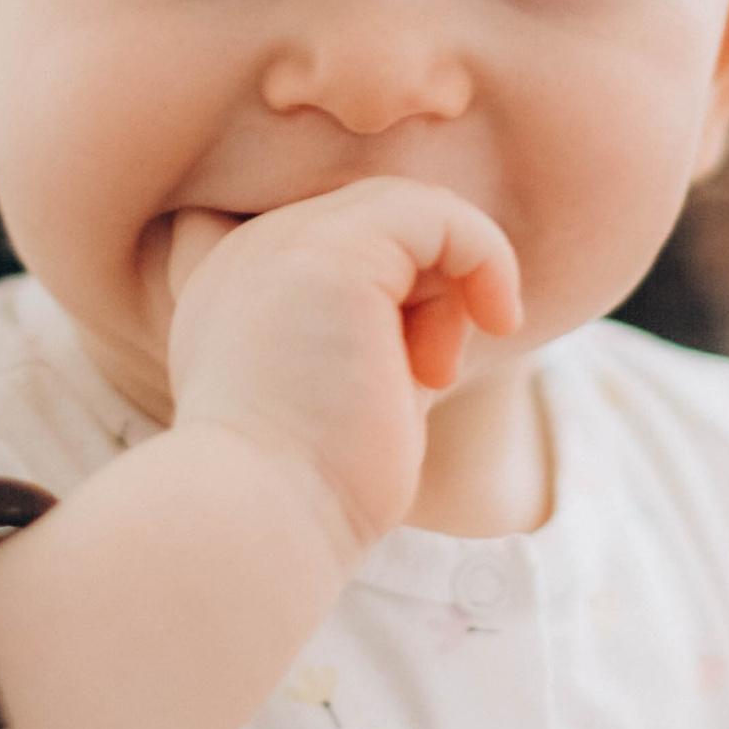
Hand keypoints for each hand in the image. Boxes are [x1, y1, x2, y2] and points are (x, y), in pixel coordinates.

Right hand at [163, 180, 522, 553]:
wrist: (267, 519)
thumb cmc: (311, 486)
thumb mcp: (345, 390)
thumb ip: (378, 332)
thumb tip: (460, 301)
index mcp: (231, 287)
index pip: (319, 239)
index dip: (382, 283)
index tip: (403, 363)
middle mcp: (245, 251)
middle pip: (371, 223)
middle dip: (422, 292)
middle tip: (428, 375)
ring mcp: (281, 241)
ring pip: (403, 210)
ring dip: (448, 287)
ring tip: (437, 371)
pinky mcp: (333, 249)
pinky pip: (436, 213)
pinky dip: (484, 256)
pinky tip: (497, 320)